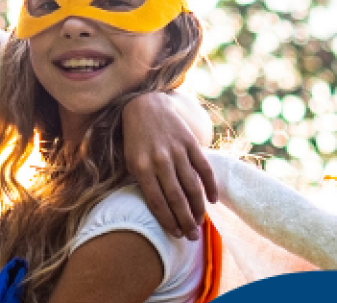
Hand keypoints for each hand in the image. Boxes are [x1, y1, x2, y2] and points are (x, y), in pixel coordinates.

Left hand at [123, 92, 216, 240]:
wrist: (146, 106)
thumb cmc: (135, 139)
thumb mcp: (130, 160)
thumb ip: (142, 182)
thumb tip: (156, 208)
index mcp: (140, 167)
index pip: (156, 201)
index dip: (167, 220)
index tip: (175, 234)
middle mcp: (160, 160)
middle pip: (176, 198)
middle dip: (184, 221)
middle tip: (191, 237)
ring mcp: (177, 151)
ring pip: (192, 186)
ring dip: (198, 208)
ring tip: (200, 224)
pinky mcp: (190, 143)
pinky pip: (204, 169)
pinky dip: (210, 186)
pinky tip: (212, 200)